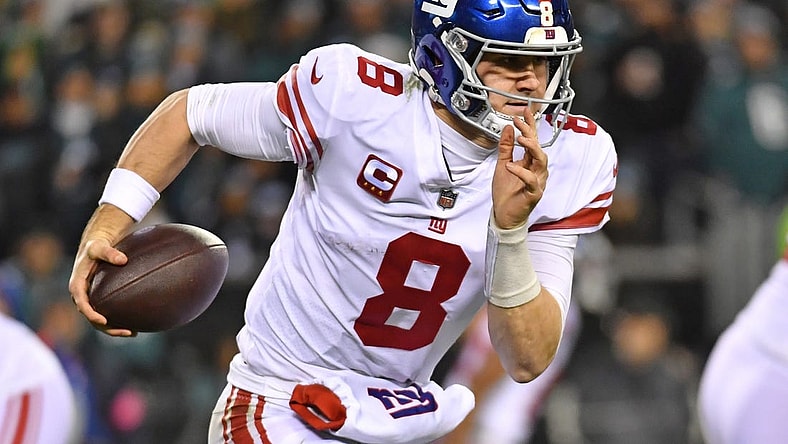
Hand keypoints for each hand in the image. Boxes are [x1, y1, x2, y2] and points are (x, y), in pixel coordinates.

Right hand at [68, 208, 136, 336]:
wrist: (94, 246)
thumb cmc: (96, 246)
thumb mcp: (99, 247)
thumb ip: (109, 253)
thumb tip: (123, 260)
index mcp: (77, 285)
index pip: (82, 303)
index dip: (91, 314)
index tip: (104, 320)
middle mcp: (81, 295)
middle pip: (91, 317)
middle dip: (107, 327)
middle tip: (126, 331)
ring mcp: (89, 299)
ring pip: (99, 320)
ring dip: (114, 329)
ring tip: (133, 333)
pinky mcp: (98, 299)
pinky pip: (106, 313)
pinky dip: (117, 320)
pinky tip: (134, 325)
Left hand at [491, 111, 547, 228]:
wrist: (504, 215)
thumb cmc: (506, 193)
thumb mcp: (502, 164)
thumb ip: (505, 147)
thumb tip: (507, 129)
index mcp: (529, 162)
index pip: (533, 140)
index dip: (530, 125)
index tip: (524, 112)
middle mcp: (536, 170)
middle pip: (538, 147)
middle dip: (530, 133)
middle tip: (519, 123)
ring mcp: (537, 181)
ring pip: (541, 161)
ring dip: (531, 148)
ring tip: (519, 139)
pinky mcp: (534, 193)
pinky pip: (531, 181)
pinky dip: (521, 172)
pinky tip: (510, 166)